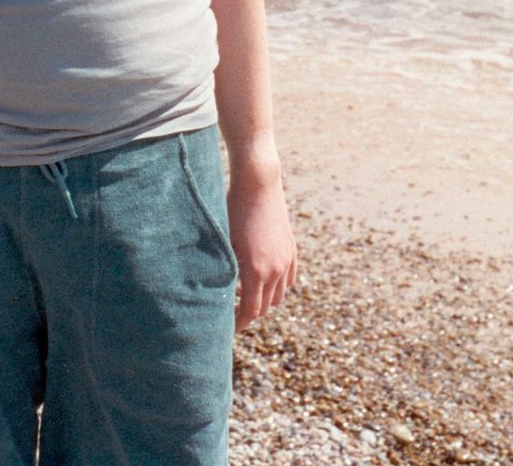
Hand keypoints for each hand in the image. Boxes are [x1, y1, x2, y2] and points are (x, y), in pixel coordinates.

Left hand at [227, 160, 296, 330]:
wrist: (257, 183)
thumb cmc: (231, 210)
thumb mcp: (224, 244)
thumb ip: (226, 272)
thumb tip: (221, 293)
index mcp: (254, 271)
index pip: (250, 312)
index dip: (239, 323)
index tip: (229, 329)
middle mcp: (274, 269)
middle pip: (265, 307)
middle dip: (250, 312)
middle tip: (234, 313)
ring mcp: (286, 260)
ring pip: (279, 295)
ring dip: (265, 300)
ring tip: (248, 296)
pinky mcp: (291, 249)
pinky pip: (289, 279)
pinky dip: (278, 286)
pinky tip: (265, 282)